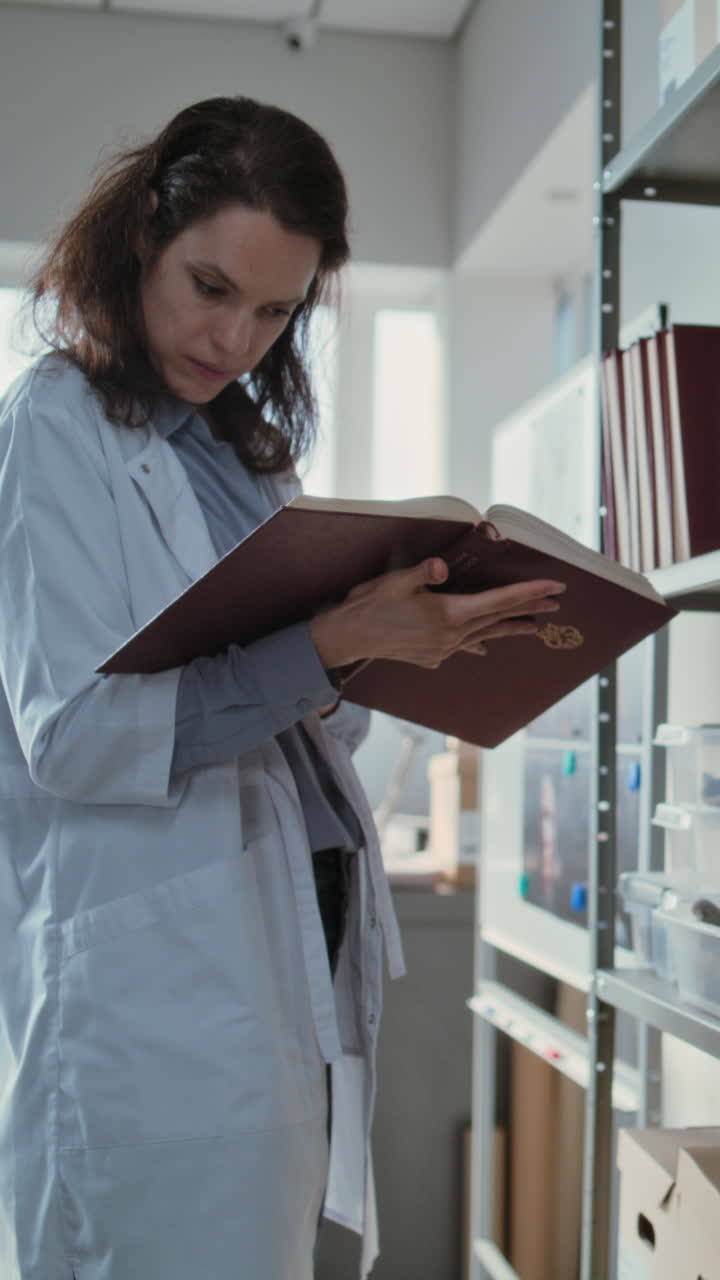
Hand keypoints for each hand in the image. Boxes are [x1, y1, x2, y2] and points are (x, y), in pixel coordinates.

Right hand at [309, 557, 565, 670]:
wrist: (347, 638)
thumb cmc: (370, 604)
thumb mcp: (396, 581)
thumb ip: (423, 573)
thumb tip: (442, 568)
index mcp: (449, 614)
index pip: (499, 601)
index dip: (530, 592)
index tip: (556, 587)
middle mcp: (451, 635)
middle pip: (499, 619)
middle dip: (529, 609)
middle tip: (556, 603)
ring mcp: (442, 649)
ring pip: (485, 635)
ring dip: (509, 628)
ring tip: (533, 626)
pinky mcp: (431, 657)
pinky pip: (464, 647)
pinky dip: (478, 643)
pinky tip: (484, 647)